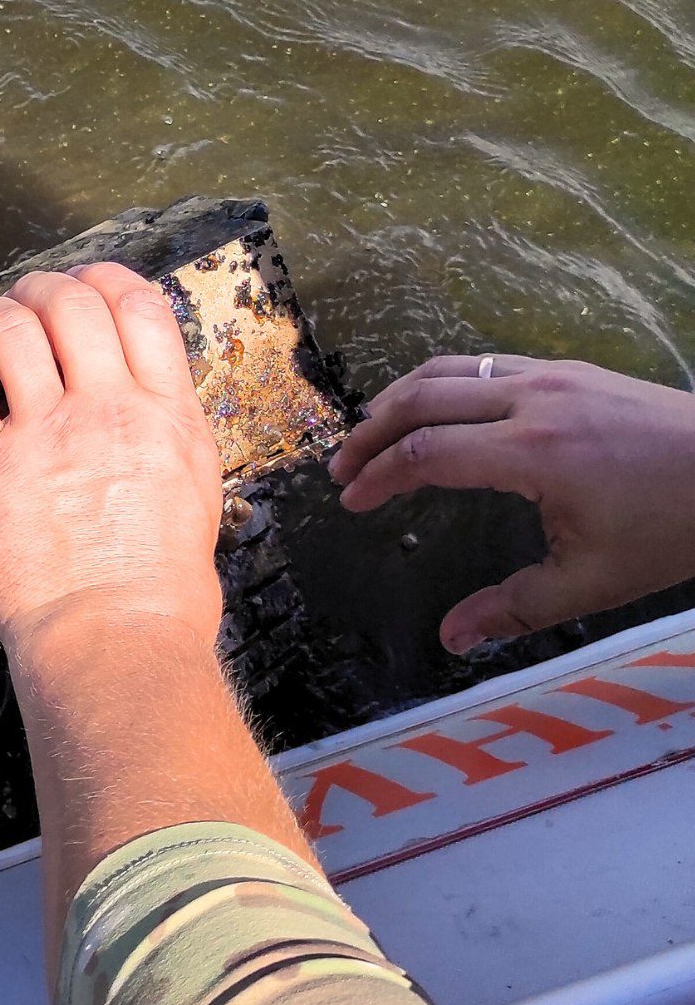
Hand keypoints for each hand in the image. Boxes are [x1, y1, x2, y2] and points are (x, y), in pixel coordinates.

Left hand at [0, 263, 222, 658]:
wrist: (116, 635)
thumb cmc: (160, 588)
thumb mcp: (194, 493)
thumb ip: (168, 437)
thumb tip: (150, 412)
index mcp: (166, 414)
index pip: (140, 308)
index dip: (106, 280)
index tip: (85, 282)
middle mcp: (107, 408)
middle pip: (72, 303)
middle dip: (42, 288)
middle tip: (24, 300)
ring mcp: (44, 432)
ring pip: (11, 328)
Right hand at [328, 355, 694, 653]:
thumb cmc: (673, 528)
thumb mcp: (594, 581)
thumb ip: (514, 607)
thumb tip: (452, 640)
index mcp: (535, 452)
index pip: (426, 453)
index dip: (378, 477)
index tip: (353, 504)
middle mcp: (535, 400)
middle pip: (422, 398)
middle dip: (370, 433)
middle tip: (342, 468)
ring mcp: (553, 375)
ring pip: (449, 369)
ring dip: (399, 399)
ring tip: (371, 433)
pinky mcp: (570, 369)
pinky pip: (484, 364)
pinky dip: (442, 384)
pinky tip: (436, 412)